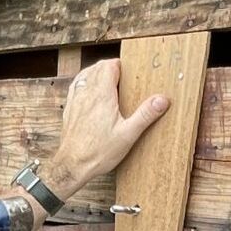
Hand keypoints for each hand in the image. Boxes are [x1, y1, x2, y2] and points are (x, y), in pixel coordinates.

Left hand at [46, 58, 169, 197]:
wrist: (72, 165)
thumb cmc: (97, 153)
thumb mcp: (128, 134)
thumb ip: (145, 115)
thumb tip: (161, 100)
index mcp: (102, 95)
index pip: (109, 66)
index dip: (120, 65)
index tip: (129, 71)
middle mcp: (86, 93)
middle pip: (97, 67)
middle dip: (110, 67)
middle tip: (122, 76)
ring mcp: (76, 100)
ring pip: (85, 75)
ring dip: (96, 73)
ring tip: (108, 81)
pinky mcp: (69, 109)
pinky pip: (76, 86)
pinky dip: (84, 82)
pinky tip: (89, 91)